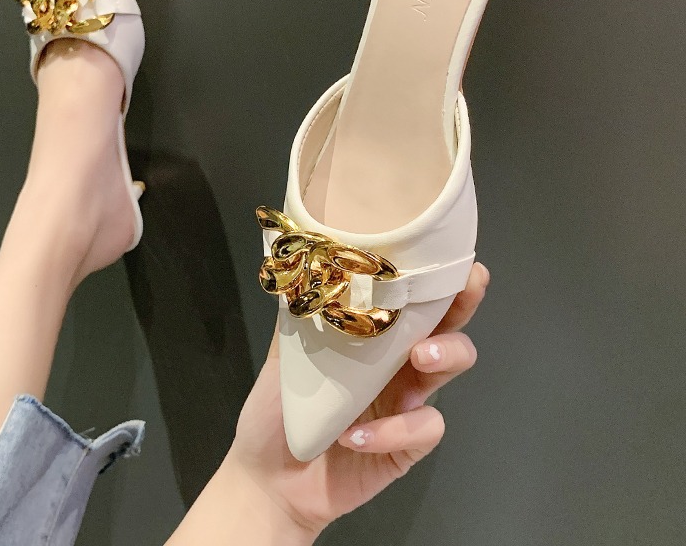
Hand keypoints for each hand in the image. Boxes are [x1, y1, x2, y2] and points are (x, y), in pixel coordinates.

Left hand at [226, 262, 489, 536]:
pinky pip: (424, 430)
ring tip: (420, 357)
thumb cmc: (278, 411)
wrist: (268, 476)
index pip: (414, 301)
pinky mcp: (405, 446)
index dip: (440, 279)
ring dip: (445, 356)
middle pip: (448, 327)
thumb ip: (300, 315)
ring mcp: (406, 405)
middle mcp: (398, 366)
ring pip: (450, 369)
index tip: (454, 257)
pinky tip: (356, 436)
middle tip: (465, 292)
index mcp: (374, 339)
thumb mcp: (284, 356)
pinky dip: (394, 430)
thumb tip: (305, 262)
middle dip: (464, 305)